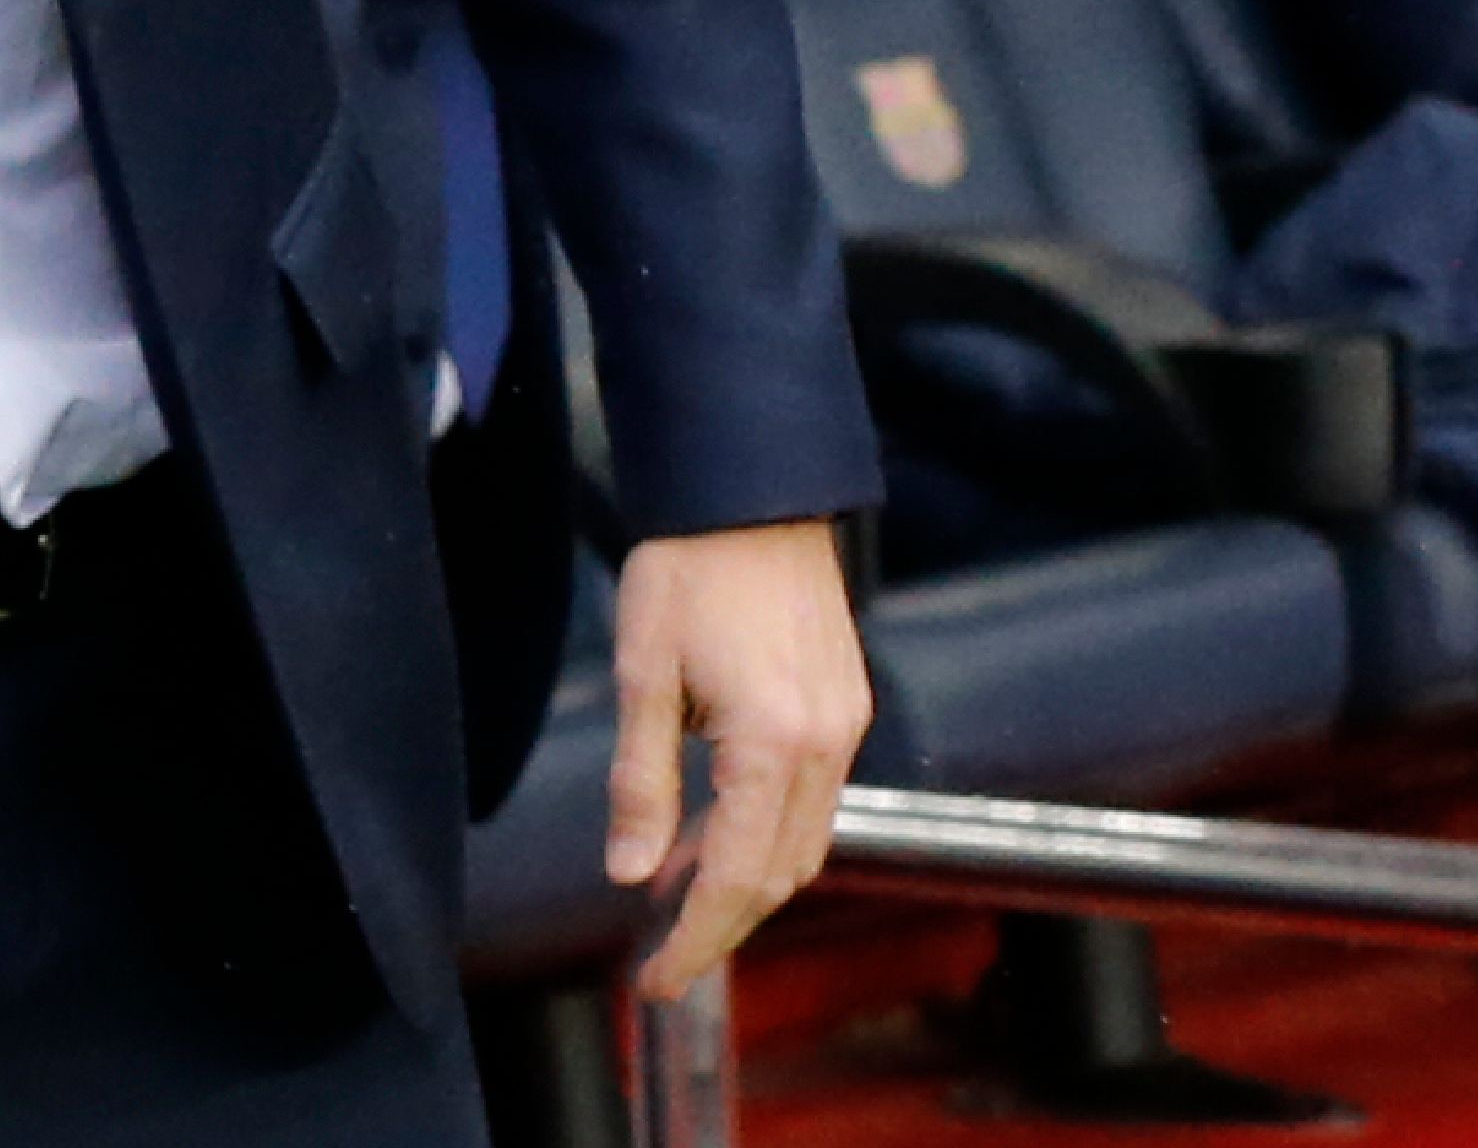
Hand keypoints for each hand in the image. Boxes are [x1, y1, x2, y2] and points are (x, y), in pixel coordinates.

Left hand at [606, 517, 870, 999]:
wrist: (754, 497)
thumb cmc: (688, 571)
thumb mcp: (643, 674)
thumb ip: (640, 782)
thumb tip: (630, 874)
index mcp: (772, 742)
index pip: (736, 876)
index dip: (695, 938)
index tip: (656, 980)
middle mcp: (825, 747)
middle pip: (780, 876)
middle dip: (722, 928)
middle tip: (663, 965)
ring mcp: (846, 730)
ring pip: (804, 846)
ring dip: (747, 885)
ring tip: (679, 908)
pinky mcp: (847, 711)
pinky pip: (815, 804)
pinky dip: (769, 839)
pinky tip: (718, 839)